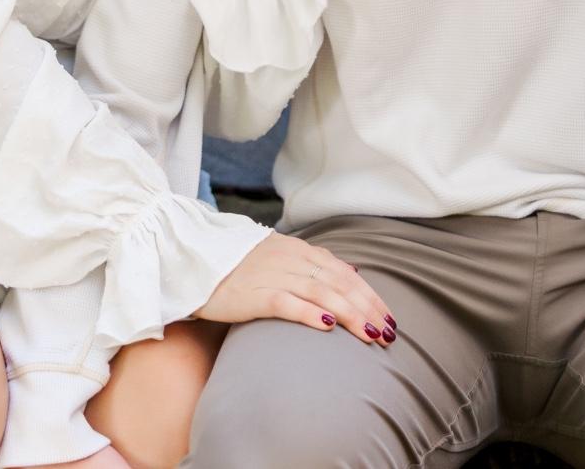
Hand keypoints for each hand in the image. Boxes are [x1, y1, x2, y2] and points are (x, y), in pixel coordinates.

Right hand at [191, 230, 398, 349]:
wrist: (194, 259)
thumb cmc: (239, 264)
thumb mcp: (280, 254)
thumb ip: (314, 262)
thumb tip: (351, 270)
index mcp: (299, 250)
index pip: (344, 273)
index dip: (369, 295)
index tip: (390, 317)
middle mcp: (290, 259)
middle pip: (339, 283)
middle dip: (368, 308)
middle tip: (389, 333)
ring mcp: (272, 275)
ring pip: (321, 293)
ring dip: (350, 314)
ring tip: (371, 334)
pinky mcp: (253, 294)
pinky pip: (286, 302)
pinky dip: (310, 313)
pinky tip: (328, 327)